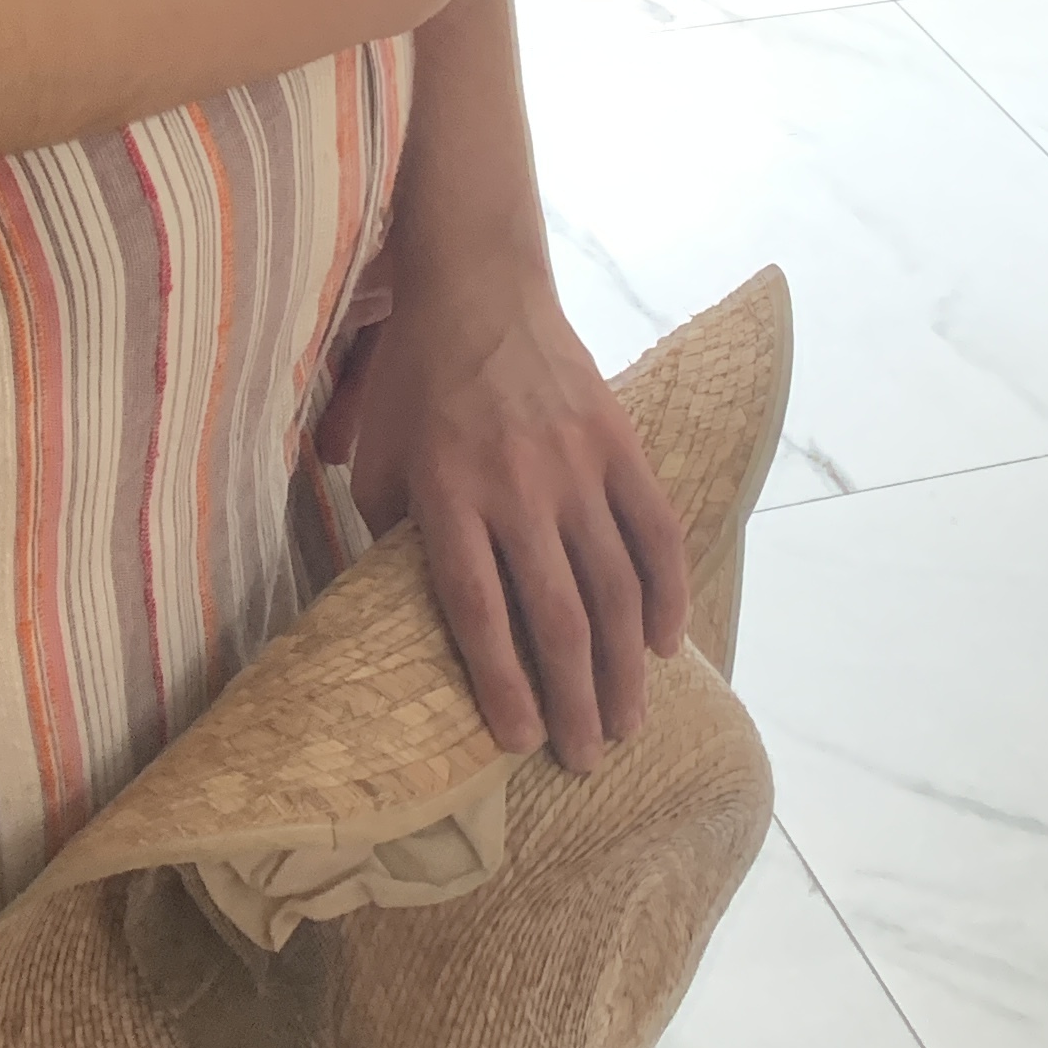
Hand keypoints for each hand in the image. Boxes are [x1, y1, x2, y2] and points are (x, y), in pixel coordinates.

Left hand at [334, 236, 689, 768]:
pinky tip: (667, 644)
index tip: (520, 742)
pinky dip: (668, 593)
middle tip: (585, 759)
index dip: (501, 683)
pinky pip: (656, 531)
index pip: (478, 609)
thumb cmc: (418, 384)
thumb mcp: (380, 459)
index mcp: (449, 494)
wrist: (480, 288)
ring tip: (626, 723)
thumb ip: (391, 538)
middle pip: (556, 616)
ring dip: (624, 667)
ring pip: (614, 587)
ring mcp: (576, 464)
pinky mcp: (619, 443)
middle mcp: (517, 486)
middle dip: (574, 701)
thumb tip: (397, 619)